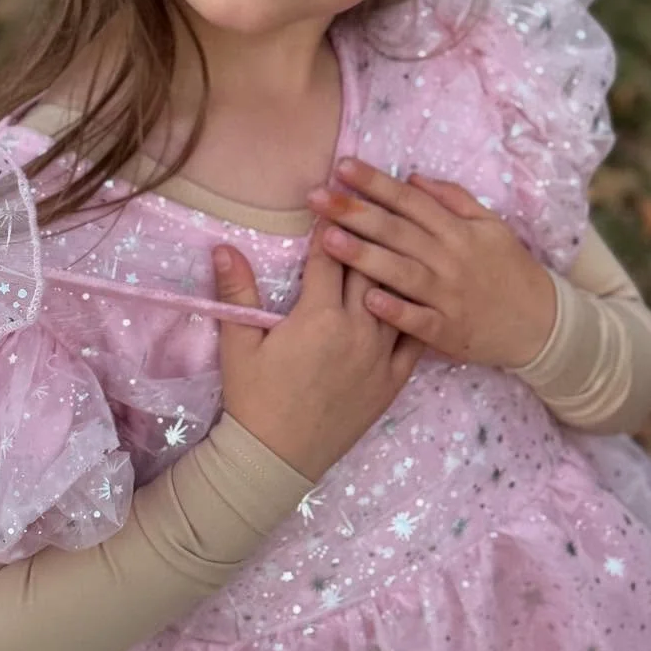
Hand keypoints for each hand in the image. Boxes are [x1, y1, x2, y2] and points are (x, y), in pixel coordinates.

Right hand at [211, 221, 424, 482]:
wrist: (278, 460)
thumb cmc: (254, 400)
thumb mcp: (239, 344)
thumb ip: (237, 292)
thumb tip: (223, 247)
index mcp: (318, 317)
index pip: (329, 255)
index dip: (330, 219)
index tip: (333, 190)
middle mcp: (357, 329)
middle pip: (370, 265)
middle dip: (368, 229)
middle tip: (372, 198)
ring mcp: (380, 355)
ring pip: (399, 295)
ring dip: (400, 263)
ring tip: (406, 234)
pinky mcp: (394, 380)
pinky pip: (417, 337)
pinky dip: (420, 311)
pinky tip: (427, 289)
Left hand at [306, 157, 556, 370]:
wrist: (541, 324)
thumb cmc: (509, 270)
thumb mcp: (490, 225)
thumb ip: (453, 199)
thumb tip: (413, 177)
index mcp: (457, 230)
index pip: (410, 200)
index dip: (376, 183)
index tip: (342, 166)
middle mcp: (450, 258)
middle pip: (396, 231)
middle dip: (355, 212)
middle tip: (316, 197)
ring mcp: (448, 295)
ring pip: (401, 272)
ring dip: (364, 256)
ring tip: (327, 239)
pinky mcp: (448, 330)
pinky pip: (417, 320)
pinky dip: (394, 310)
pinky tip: (366, 300)